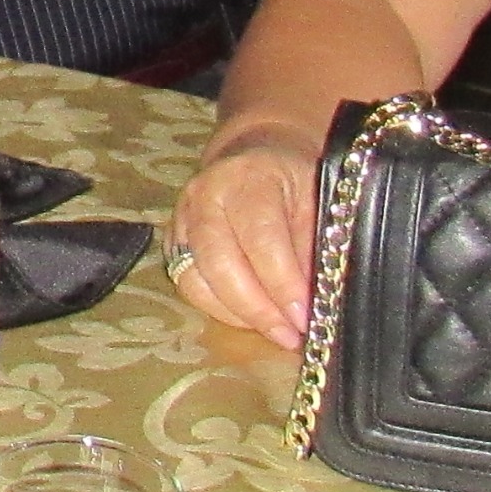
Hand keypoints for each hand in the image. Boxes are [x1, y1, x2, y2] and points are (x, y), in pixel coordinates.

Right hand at [168, 129, 316, 351]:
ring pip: (195, 281)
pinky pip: (187, 285)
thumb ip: (315, 245)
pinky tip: (250, 317)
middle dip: (257, 309)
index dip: (282, 283)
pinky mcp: (171, 241)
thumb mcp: (318, 198)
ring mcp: (181, 219)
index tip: (304, 317)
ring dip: (237, 315)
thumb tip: (319, 298)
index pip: (261, 238)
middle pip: (220, 264)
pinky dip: (220, 309)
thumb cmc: (294, 180)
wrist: (255, 156)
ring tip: (274, 331)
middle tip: (289, 335)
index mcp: (247, 177)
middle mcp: (205, 195)